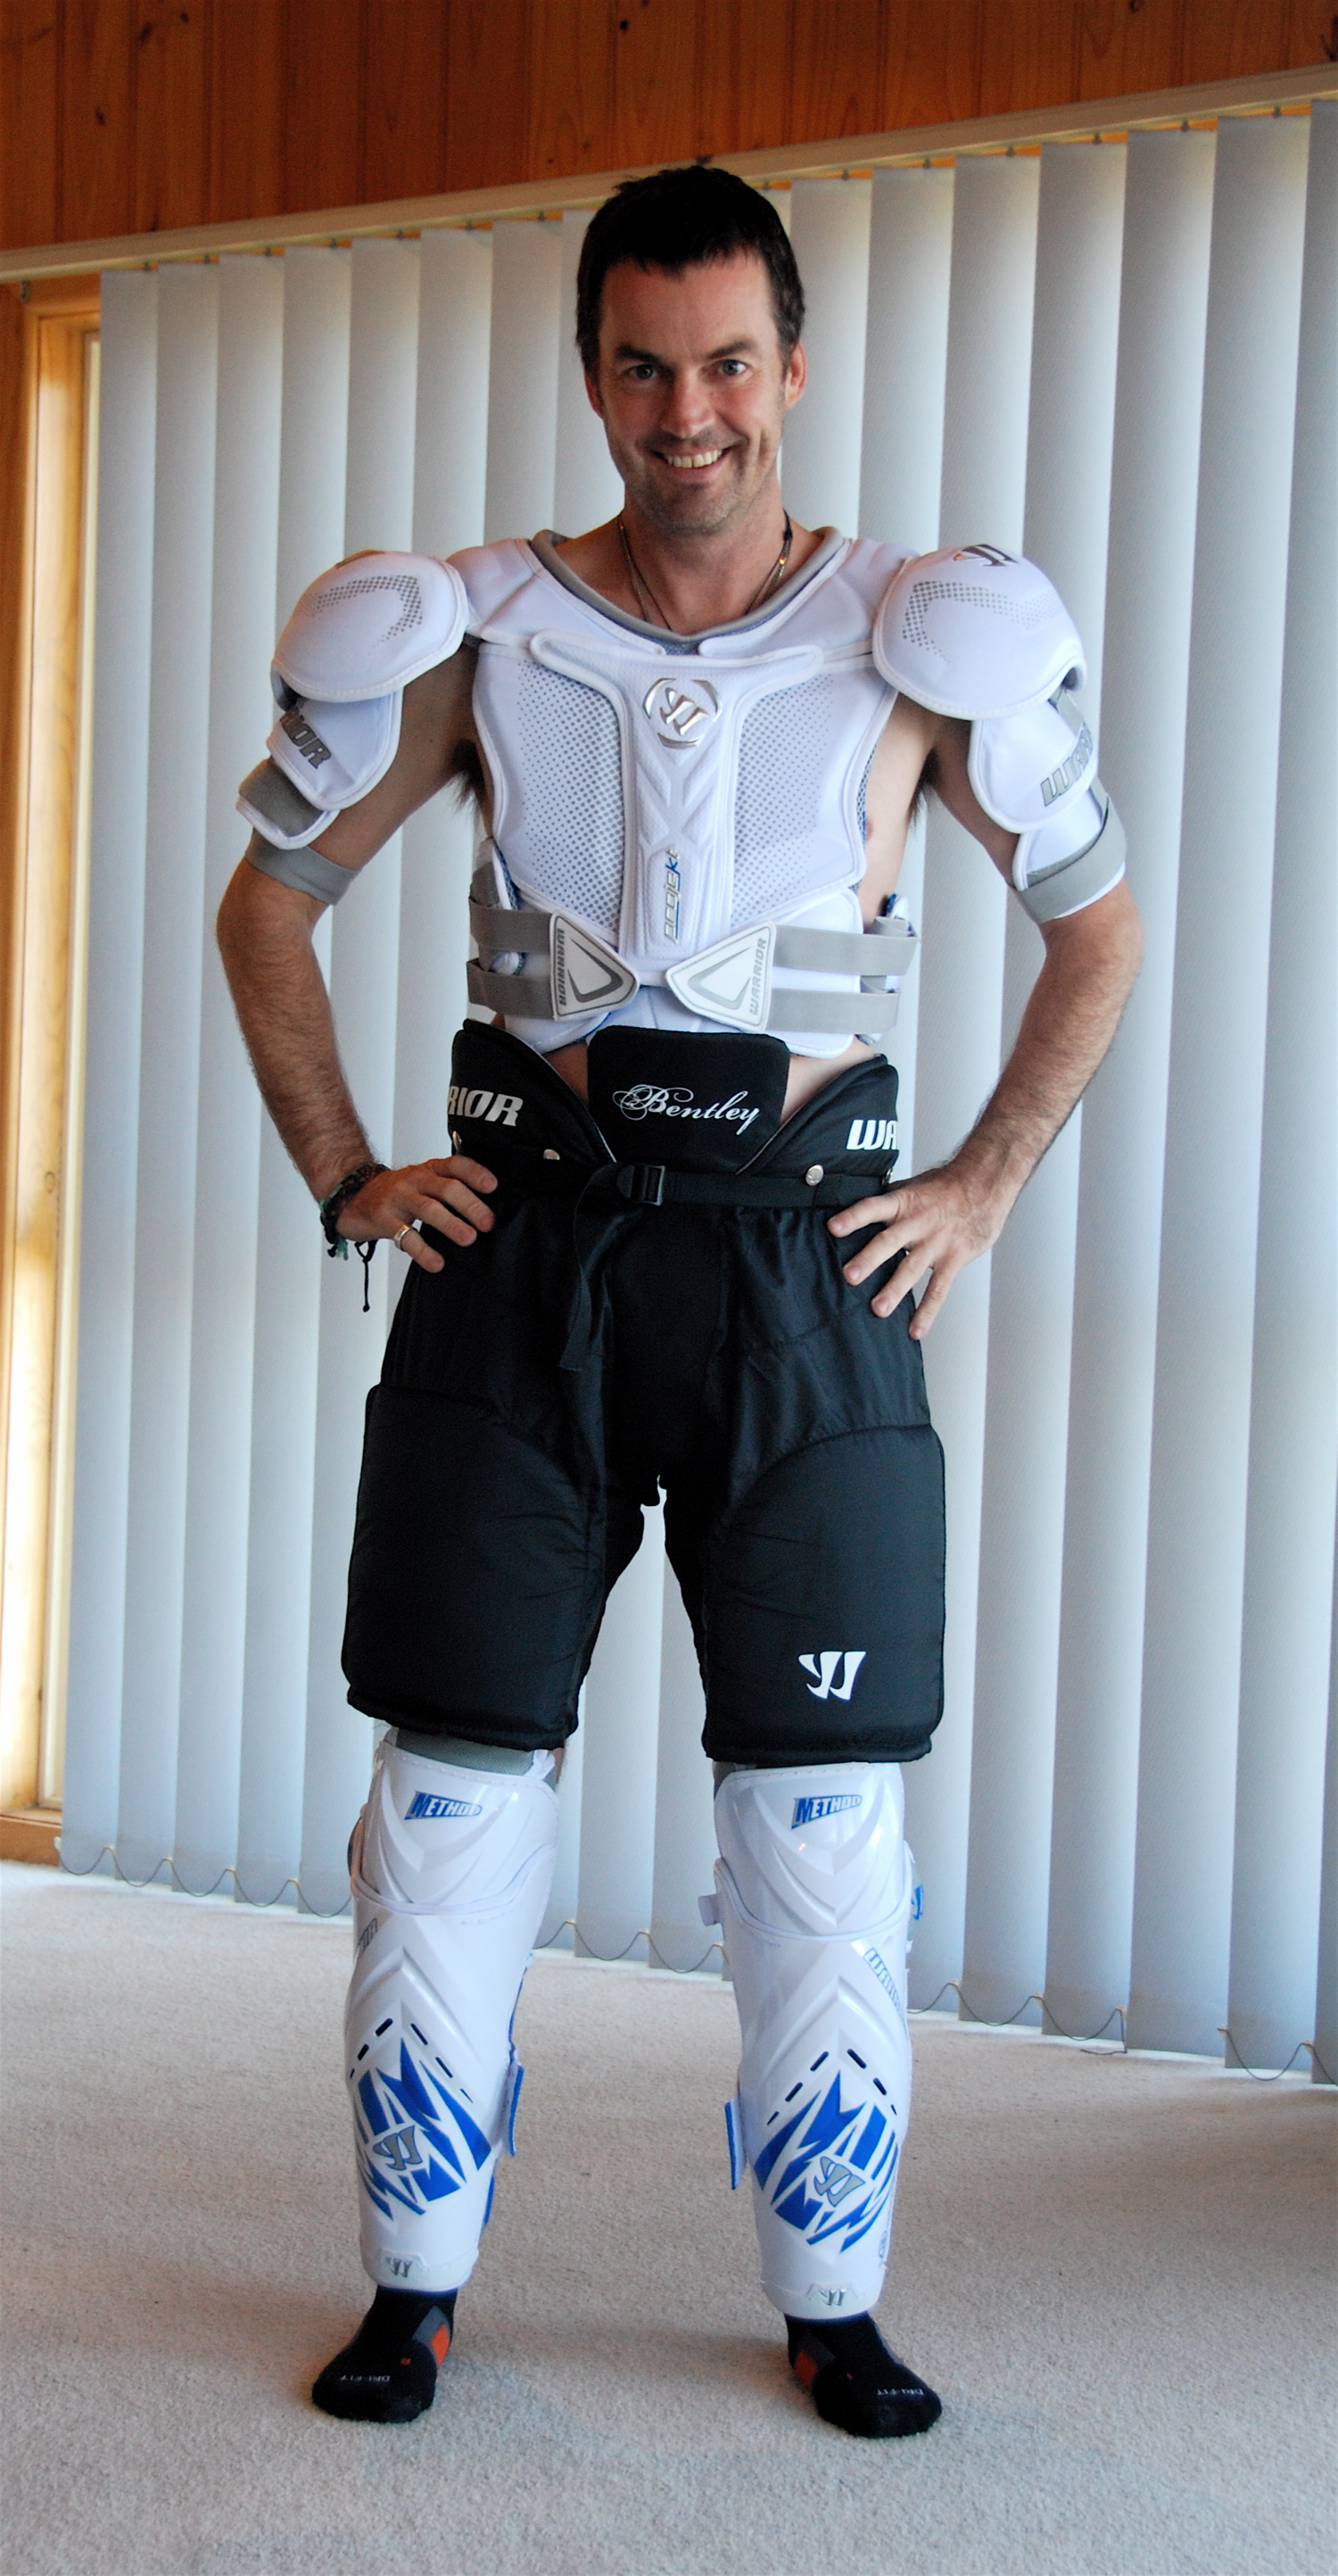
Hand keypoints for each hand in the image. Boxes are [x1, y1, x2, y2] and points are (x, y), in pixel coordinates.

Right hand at [338, 1156, 497, 1272]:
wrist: (350, 1194)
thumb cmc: (395, 1192)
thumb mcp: (421, 1182)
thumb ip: (447, 1190)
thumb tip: (485, 1213)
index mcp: (428, 1170)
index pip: (455, 1165)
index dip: (475, 1173)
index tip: (492, 1186)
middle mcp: (414, 1180)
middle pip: (446, 1188)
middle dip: (470, 1205)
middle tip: (487, 1223)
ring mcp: (398, 1198)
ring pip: (428, 1209)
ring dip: (451, 1224)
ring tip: (468, 1239)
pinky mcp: (383, 1219)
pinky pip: (405, 1235)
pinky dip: (423, 1251)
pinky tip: (436, 1263)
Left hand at [828, 1156, 1017, 1336]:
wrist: (986, 1183)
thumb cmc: (945, 1187)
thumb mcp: (913, 1186)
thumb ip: (888, 1202)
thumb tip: (855, 1214)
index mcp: (903, 1201)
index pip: (874, 1207)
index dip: (854, 1217)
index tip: (833, 1228)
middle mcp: (918, 1222)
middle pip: (890, 1241)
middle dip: (870, 1259)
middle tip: (851, 1275)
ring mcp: (936, 1242)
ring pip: (912, 1268)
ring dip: (895, 1289)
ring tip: (878, 1309)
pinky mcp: (953, 1259)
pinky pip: (939, 1289)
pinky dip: (927, 1311)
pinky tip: (915, 1329)